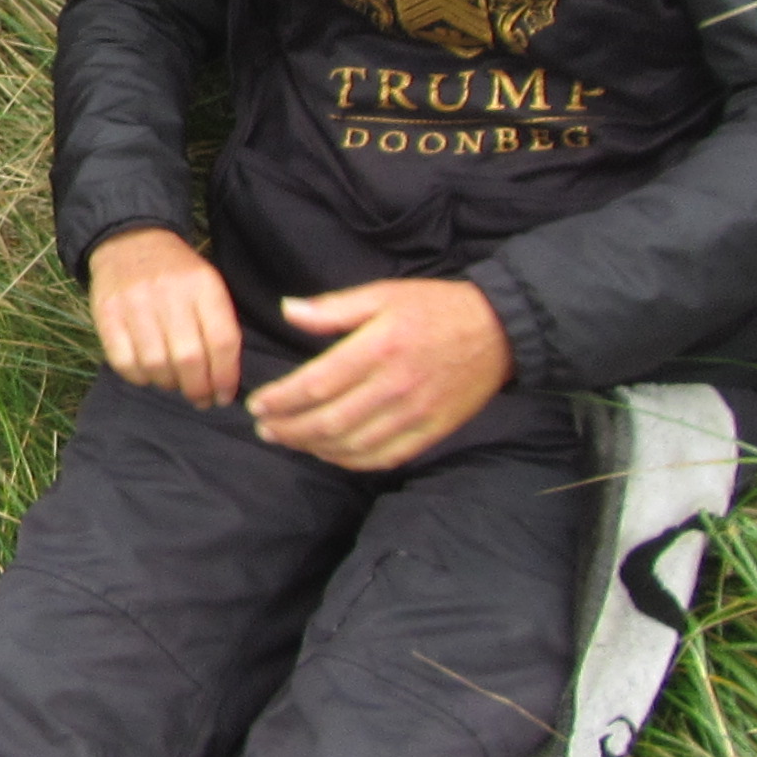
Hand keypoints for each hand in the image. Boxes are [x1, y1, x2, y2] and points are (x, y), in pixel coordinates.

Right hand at [88, 227, 241, 403]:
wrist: (130, 242)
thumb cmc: (177, 275)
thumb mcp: (208, 287)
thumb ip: (220, 327)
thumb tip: (224, 381)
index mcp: (203, 286)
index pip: (222, 341)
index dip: (225, 377)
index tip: (224, 395)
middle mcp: (169, 293)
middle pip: (189, 359)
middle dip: (198, 389)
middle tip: (200, 398)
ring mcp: (135, 304)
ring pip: (156, 365)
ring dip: (169, 384)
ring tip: (174, 383)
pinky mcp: (107, 315)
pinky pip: (125, 362)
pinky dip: (140, 377)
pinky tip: (148, 373)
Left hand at [248, 278, 511, 468]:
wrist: (499, 331)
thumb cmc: (435, 308)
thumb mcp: (383, 294)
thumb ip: (333, 308)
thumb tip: (287, 310)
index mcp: (379, 347)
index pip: (316, 384)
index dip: (281, 400)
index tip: (257, 404)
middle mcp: (395, 386)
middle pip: (328, 421)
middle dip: (288, 429)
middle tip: (264, 429)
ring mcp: (415, 414)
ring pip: (352, 445)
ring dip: (312, 448)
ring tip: (288, 440)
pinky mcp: (431, 432)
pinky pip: (383, 457)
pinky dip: (350, 461)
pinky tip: (329, 453)